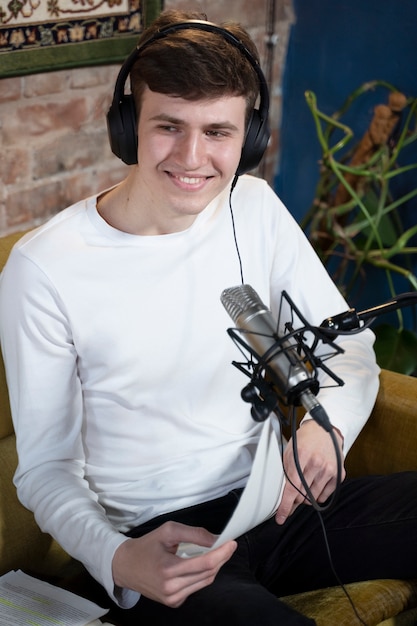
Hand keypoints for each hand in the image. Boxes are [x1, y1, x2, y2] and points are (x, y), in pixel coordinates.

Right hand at [112, 521, 236, 607]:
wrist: (126, 566)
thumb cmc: (147, 546)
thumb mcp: (168, 531)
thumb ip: (193, 533)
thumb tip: (215, 539)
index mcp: (168, 569)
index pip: (204, 563)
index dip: (222, 553)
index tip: (232, 543)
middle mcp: (171, 588)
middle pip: (208, 573)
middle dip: (221, 558)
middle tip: (227, 545)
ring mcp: (173, 598)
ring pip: (205, 581)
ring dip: (213, 566)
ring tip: (214, 552)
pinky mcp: (173, 602)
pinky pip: (196, 587)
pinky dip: (202, 575)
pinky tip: (198, 565)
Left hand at [275, 420, 344, 524]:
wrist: (324, 429)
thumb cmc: (305, 440)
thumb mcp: (289, 451)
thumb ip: (286, 471)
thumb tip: (282, 493)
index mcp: (300, 456)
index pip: (291, 487)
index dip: (285, 505)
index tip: (280, 517)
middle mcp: (316, 463)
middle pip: (302, 495)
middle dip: (294, 501)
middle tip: (290, 499)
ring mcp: (329, 469)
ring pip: (313, 497)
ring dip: (306, 498)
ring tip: (304, 486)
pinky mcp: (338, 474)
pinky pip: (325, 495)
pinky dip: (317, 495)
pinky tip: (314, 484)